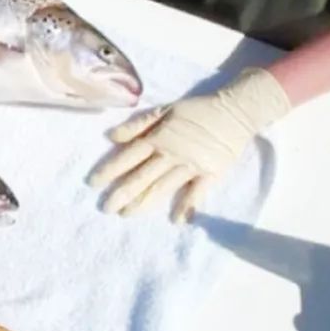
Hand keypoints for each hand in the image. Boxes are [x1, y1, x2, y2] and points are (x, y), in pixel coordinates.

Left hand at [88, 68, 291, 222]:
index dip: (110, 170)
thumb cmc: (197, 109)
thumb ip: (138, 124)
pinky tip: (176, 220)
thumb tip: (112, 136)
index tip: (93, 183)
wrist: (236, 110)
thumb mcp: (165, 110)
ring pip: (162, 186)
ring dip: (144, 202)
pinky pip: (197, 193)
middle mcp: (171, 154)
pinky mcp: (211, 173)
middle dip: (122, 193)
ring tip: (126, 215)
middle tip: (105, 208)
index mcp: (158, 138)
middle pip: (141, 176)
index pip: (128, 156)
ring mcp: (191, 165)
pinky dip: (187, 206)